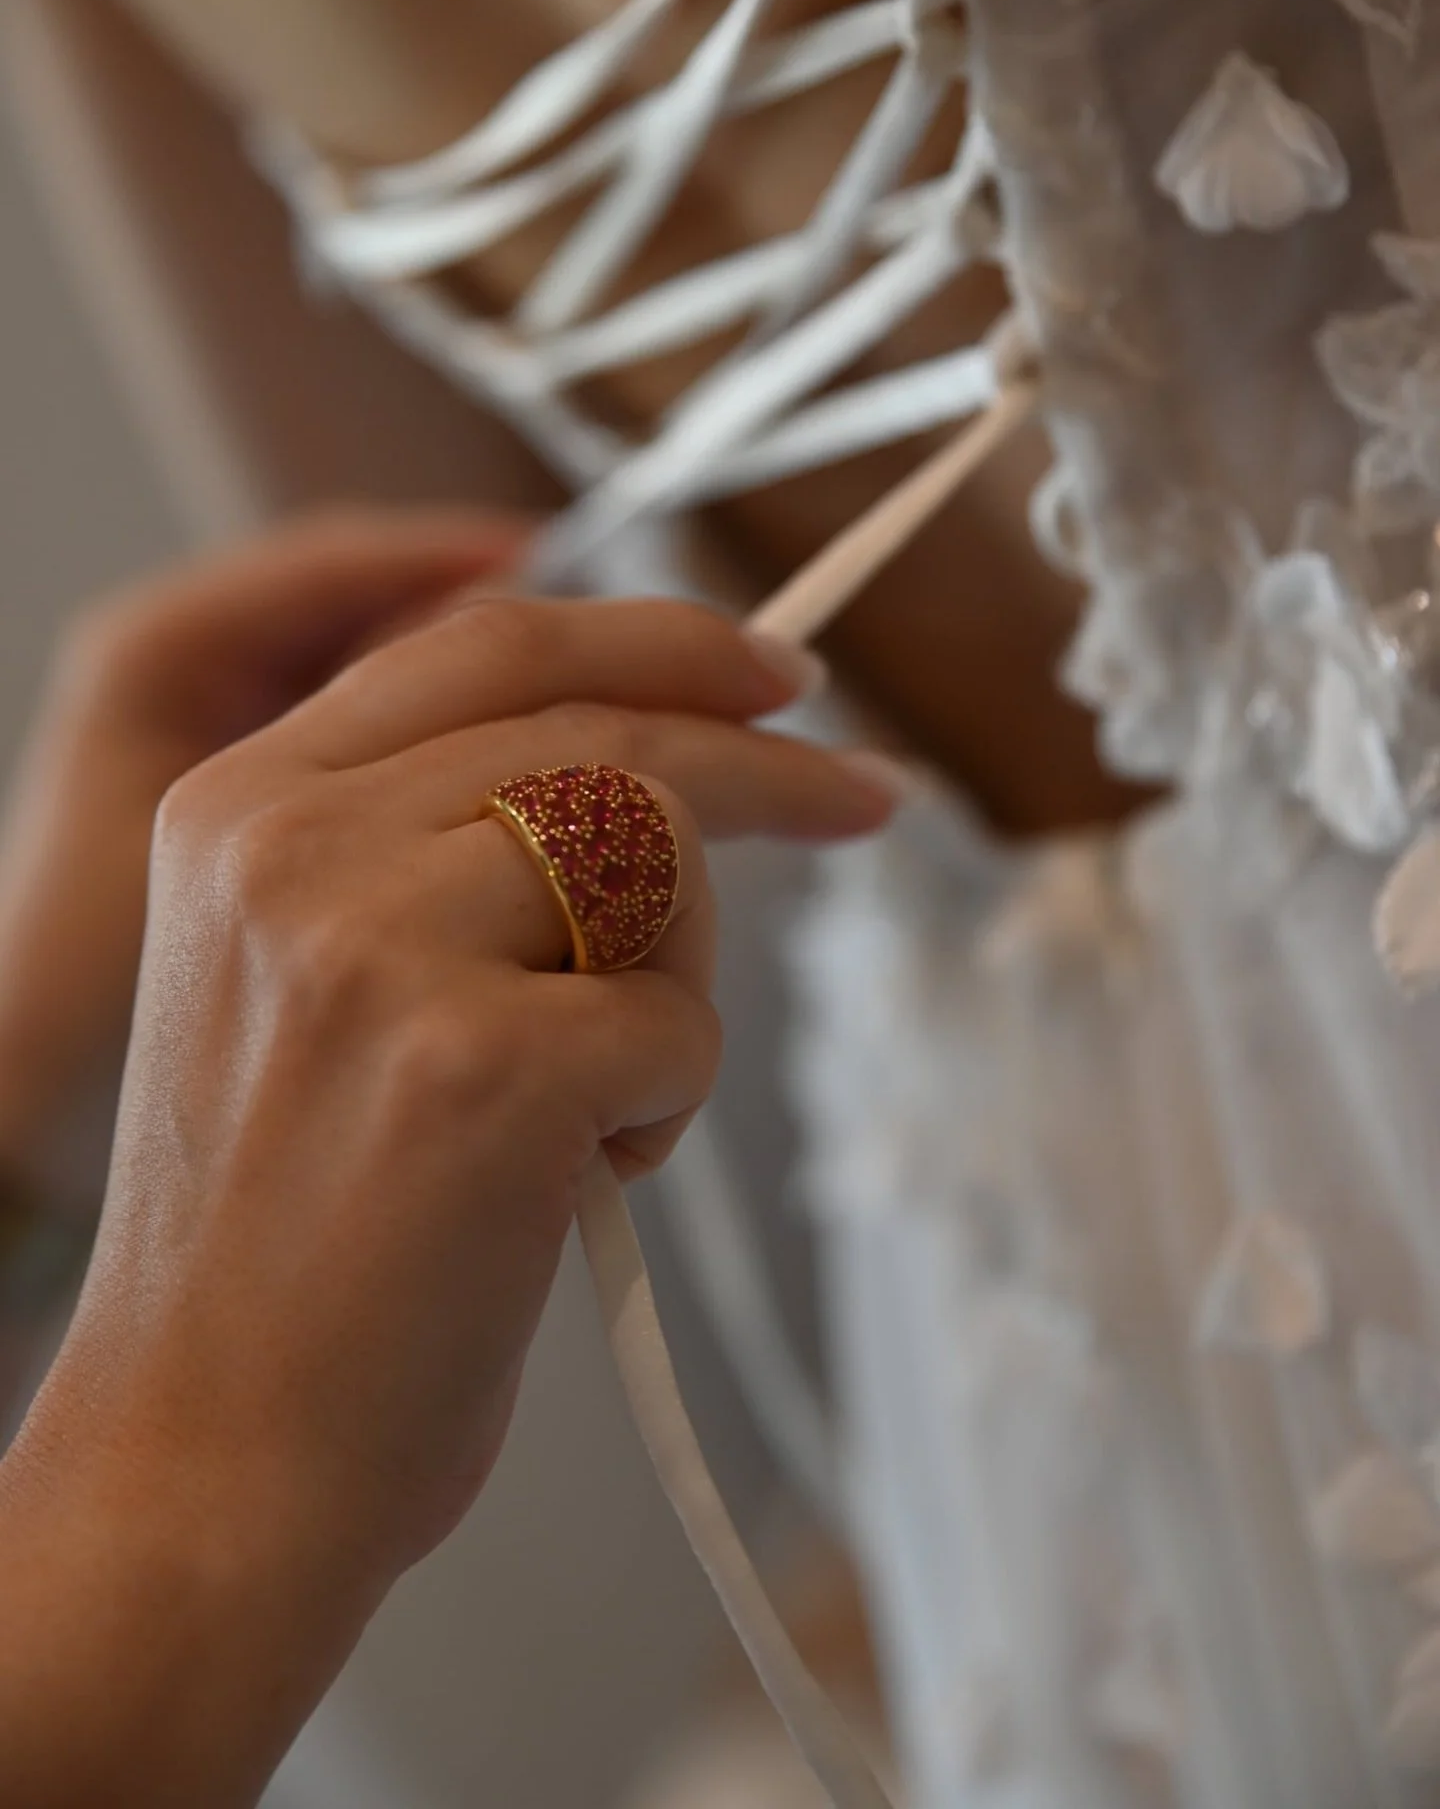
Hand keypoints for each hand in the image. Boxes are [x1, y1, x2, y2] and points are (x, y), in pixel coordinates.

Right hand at [0, 593, 892, 1806]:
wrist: (208, 1461)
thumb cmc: (291, 1235)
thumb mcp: (301, 979)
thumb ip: (422, 844)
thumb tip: (651, 760)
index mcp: (241, 804)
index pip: (488, 641)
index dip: (657, 638)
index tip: (770, 673)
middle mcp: (293, 847)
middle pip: (602, 727)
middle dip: (767, 758)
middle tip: (865, 794)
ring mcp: (378, 951)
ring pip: (657, 851)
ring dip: (683, 976)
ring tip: (601, 1099)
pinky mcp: (480, 1073)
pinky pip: (679, 1027)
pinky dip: (666, 1108)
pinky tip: (571, 1185)